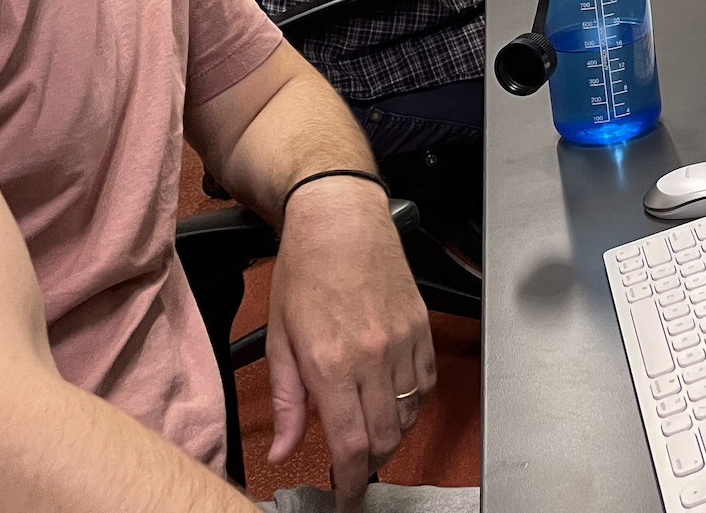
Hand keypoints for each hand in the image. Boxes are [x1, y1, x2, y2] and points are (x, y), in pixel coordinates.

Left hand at [265, 178, 435, 511]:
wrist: (340, 220)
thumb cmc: (305, 272)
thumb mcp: (279, 340)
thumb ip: (286, 402)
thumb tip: (282, 449)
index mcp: (332, 365)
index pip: (350, 446)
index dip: (351, 483)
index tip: (348, 499)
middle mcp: (373, 358)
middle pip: (384, 438)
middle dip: (370, 464)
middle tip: (355, 469)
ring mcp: (402, 341)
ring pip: (409, 414)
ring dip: (392, 435)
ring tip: (372, 434)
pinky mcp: (421, 327)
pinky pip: (426, 383)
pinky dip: (414, 402)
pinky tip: (395, 401)